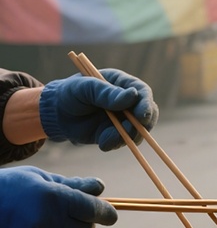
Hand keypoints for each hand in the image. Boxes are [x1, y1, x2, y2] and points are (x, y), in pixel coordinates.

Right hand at [0, 166, 117, 227]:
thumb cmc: (5, 187)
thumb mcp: (38, 178)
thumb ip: (71, 185)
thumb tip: (100, 187)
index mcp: (57, 198)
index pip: (95, 211)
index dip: (105, 213)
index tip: (109, 215)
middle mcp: (50, 221)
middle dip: (79, 225)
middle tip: (60, 214)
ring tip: (29, 221)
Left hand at [39, 69, 158, 150]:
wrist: (56, 114)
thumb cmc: (70, 93)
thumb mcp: (85, 88)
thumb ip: (107, 93)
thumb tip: (133, 96)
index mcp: (122, 84)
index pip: (143, 92)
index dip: (146, 104)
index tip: (142, 116)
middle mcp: (127, 102)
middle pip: (148, 114)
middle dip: (142, 125)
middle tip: (130, 132)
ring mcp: (124, 119)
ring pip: (138, 131)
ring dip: (126, 137)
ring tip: (106, 140)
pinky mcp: (117, 133)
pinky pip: (124, 141)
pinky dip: (115, 143)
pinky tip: (102, 143)